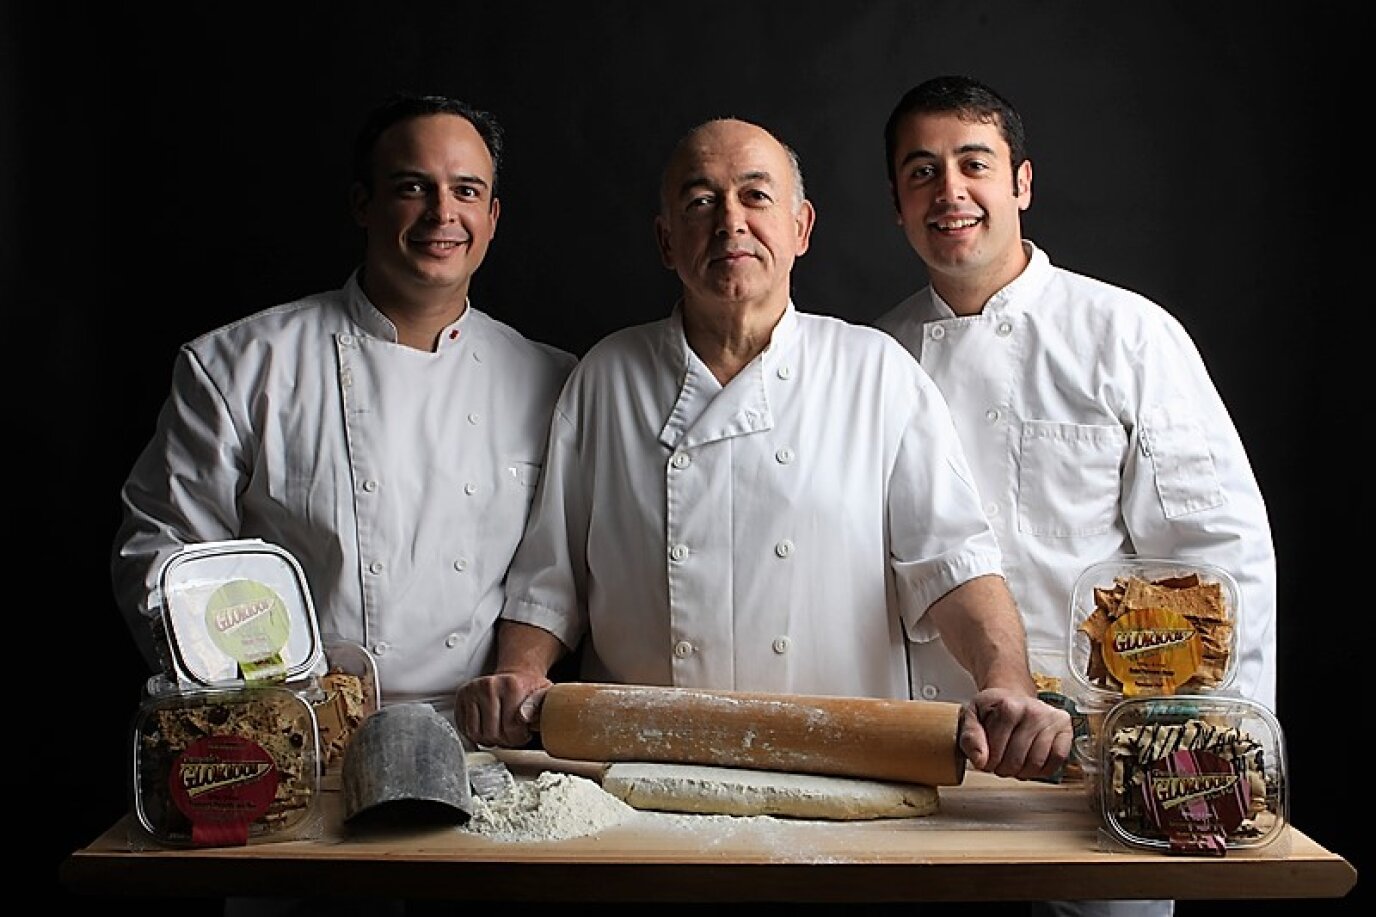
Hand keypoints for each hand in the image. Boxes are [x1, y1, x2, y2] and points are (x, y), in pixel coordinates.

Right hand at [454, 670, 551, 747]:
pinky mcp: (461, 696)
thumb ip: (537, 706)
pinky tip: (487, 729)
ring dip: (487, 740)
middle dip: (503, 741)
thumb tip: (523, 717)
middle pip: (491, 733)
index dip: (518, 739)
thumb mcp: (544, 695)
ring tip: (499, 733)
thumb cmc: (529, 690)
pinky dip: (474, 734)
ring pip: (474, 733)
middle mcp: (488, 686)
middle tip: (511, 736)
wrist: (515, 676)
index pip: (510, 729)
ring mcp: (472, 690)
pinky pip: (463, 727)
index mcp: (510, 686)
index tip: (523, 734)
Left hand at [958, 688, 1072, 779]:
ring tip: (1013, 763)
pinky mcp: (1066, 729)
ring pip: (1036, 764)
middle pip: (1016, 761)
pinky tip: (1031, 763)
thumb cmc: (992, 710)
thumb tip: (980, 760)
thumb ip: (970, 737)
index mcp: (1008, 706)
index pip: (995, 753)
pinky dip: (1043, 769)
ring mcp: (1052, 719)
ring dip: (1022, 772)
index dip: (987, 763)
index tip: (986, 758)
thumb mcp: (971, 717)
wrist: (1013, 697)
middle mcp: (1034, 710)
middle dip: (1003, 769)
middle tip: (999, 762)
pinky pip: (1057, 760)